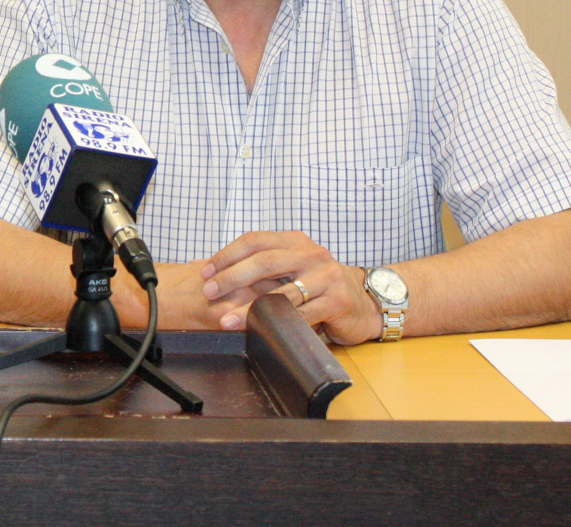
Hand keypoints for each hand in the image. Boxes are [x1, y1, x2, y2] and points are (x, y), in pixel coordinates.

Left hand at [198, 230, 379, 343]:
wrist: (365, 301)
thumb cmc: (320, 285)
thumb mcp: (293, 267)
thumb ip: (264, 267)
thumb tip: (216, 273)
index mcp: (295, 241)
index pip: (254, 241)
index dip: (226, 255)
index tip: (205, 272)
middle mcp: (311, 254)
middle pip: (264, 261)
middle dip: (232, 277)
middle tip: (209, 292)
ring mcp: (326, 277)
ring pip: (280, 292)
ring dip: (249, 308)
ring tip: (227, 320)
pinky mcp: (336, 302)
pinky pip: (300, 314)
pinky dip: (278, 323)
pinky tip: (261, 330)